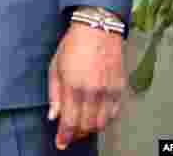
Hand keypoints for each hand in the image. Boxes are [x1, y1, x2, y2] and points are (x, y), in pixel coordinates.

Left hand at [48, 20, 125, 149]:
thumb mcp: (54, 67)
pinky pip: (113, 114)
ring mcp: (108, 91)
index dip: (65, 135)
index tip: (60, 142)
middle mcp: (92, 91)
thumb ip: (54, 94)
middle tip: (68, 134)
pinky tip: (95, 116)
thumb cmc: (71, 46)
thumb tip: (53, 117)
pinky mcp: (119, 89)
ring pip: (101, 123)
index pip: (70, 121)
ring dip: (90, 128)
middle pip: (86, 125)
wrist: (97, 30)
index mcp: (73, 86)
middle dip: (76, 134)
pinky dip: (104, 120)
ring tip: (81, 127)